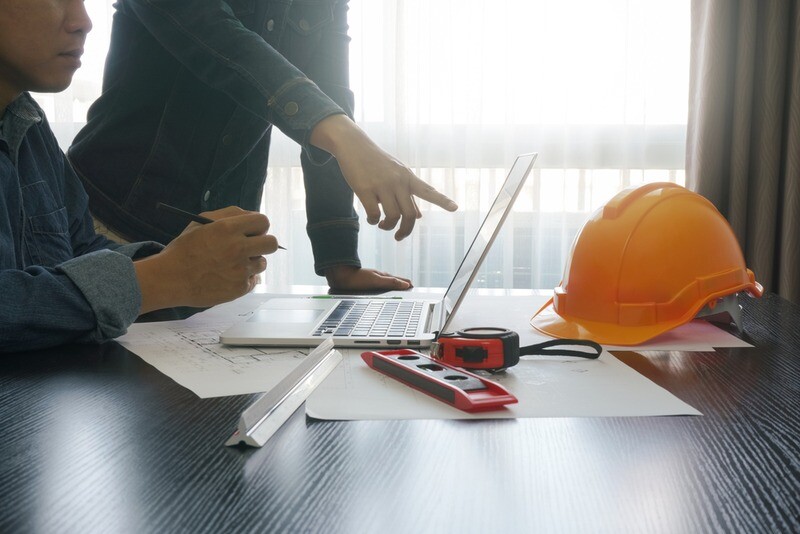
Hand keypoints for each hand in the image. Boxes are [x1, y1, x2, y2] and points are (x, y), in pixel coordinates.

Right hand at [134, 206, 279, 312]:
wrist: (171, 279)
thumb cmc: (185, 249)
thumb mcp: (201, 223)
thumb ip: (228, 215)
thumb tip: (251, 216)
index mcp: (228, 229)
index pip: (263, 221)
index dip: (259, 226)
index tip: (253, 231)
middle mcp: (238, 248)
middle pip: (271, 243)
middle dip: (263, 243)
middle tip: (251, 247)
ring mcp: (241, 270)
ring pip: (262, 263)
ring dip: (252, 262)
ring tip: (232, 264)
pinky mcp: (240, 287)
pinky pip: (253, 280)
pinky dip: (244, 278)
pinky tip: (229, 276)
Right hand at [310, 114, 457, 240]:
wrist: (354, 145)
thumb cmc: (377, 162)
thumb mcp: (396, 174)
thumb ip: (408, 195)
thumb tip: (419, 216)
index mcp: (408, 178)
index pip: (428, 191)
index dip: (442, 200)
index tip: (455, 207)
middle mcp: (398, 181)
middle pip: (410, 214)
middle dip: (405, 230)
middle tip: (398, 236)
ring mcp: (382, 185)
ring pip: (393, 216)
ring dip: (388, 227)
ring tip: (383, 225)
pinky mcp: (365, 189)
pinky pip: (374, 214)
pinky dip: (373, 221)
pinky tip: (371, 219)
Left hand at [325, 264, 412, 291]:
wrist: (341, 277)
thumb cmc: (357, 279)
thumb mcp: (376, 281)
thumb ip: (391, 283)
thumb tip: (405, 284)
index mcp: (382, 276)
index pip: (398, 280)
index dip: (405, 283)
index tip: (412, 285)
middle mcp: (378, 277)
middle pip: (392, 280)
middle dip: (401, 283)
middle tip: (408, 285)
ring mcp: (372, 280)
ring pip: (385, 282)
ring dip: (393, 284)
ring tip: (397, 287)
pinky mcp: (366, 283)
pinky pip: (379, 285)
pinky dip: (384, 287)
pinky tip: (381, 289)